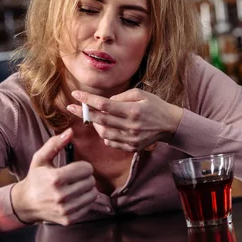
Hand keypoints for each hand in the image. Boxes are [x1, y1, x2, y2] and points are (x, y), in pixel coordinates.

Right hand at [11, 128, 96, 224]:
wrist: (26, 204)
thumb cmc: (35, 178)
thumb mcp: (40, 158)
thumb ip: (55, 144)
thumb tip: (71, 131)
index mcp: (55, 178)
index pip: (86, 169)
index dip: (83, 166)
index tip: (76, 168)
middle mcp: (61, 196)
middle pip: (90, 181)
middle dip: (85, 177)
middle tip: (76, 177)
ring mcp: (65, 210)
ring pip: (93, 194)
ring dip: (87, 189)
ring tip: (77, 186)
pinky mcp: (69, 219)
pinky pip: (89, 206)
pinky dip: (85, 201)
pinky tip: (75, 197)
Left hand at [66, 89, 183, 151]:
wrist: (170, 125)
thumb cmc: (155, 105)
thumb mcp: (141, 94)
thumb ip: (122, 96)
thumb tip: (104, 102)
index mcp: (133, 111)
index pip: (105, 105)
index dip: (88, 99)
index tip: (76, 94)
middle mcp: (131, 126)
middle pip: (100, 120)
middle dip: (83, 113)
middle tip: (71, 107)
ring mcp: (131, 139)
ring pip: (103, 133)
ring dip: (95, 124)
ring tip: (94, 117)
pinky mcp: (131, 147)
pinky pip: (111, 142)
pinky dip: (105, 134)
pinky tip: (107, 127)